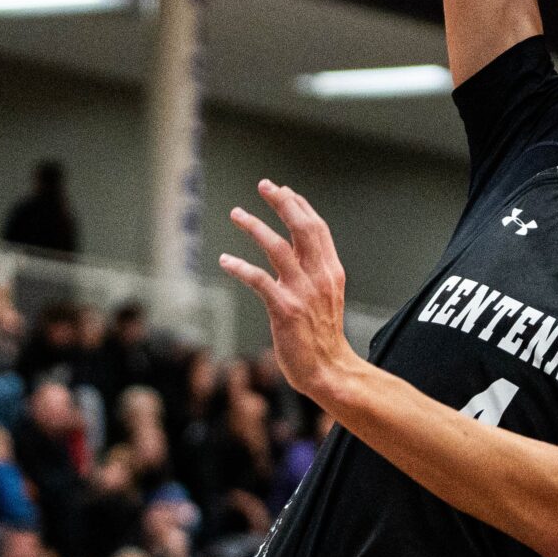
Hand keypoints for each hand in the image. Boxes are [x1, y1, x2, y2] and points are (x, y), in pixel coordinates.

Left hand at [219, 180, 358, 403]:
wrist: (330, 370)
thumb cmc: (323, 336)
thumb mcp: (326, 296)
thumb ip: (312, 272)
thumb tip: (293, 250)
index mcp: (331, 271)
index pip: (317, 228)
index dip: (299, 205)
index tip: (283, 190)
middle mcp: (319, 277)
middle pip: (302, 228)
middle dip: (282, 202)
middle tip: (264, 186)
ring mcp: (302, 292)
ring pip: (278, 248)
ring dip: (255, 226)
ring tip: (238, 214)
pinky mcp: (284, 309)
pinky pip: (259, 280)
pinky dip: (240, 266)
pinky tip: (226, 260)